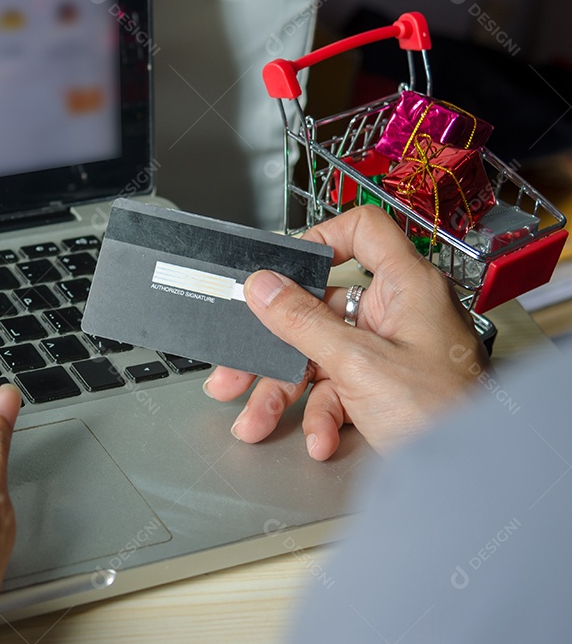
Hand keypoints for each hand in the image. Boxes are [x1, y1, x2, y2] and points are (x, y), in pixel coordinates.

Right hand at [204, 205, 489, 458]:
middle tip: (237, 368)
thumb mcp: (357, 364)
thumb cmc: (444, 414)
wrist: (474, 481)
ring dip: (285, 393)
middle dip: (275, 348)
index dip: (320, 241)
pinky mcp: (386, 389)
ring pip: (321, 357)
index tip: (281, 269)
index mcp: (406, 288)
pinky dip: (322, 417)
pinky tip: (320, 440)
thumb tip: (263, 286)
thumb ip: (303, 322)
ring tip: (257, 421)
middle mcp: (400, 315)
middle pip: (321, 310)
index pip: (364, 232)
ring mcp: (392, 353)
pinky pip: (339, 392)